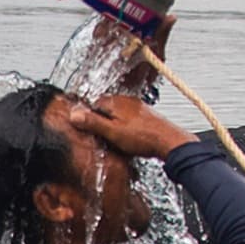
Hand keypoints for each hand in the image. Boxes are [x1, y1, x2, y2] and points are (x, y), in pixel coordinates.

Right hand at [65, 88, 195, 162]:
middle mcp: (127, 101)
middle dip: (100, 120)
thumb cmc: (144, 138)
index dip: (86, 114)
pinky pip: (129, 120)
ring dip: (113, 124)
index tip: (82, 125)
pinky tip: (127, 139)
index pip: (93, 103)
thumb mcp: (112, 132)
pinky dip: (125, 128)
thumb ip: (93, 123)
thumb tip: (74, 114)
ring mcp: (138, 108)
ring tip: (112, 139)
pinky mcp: (146, 117)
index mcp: (116, 102)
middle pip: (106, 108)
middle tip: (97, 135)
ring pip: (118, 114)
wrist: (170, 142)